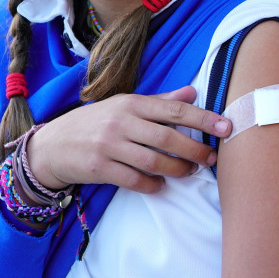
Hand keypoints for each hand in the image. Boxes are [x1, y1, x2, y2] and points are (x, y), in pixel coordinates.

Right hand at [27, 85, 231, 192]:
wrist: (51, 145)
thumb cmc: (96, 123)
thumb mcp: (125, 106)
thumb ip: (160, 101)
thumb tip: (193, 92)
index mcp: (132, 103)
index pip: (174, 110)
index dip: (204, 119)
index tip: (227, 127)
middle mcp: (121, 122)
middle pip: (167, 138)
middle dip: (195, 149)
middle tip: (212, 157)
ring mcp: (109, 145)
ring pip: (153, 161)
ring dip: (177, 169)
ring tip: (190, 171)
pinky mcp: (99, 168)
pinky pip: (134, 180)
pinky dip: (152, 185)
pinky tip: (161, 185)